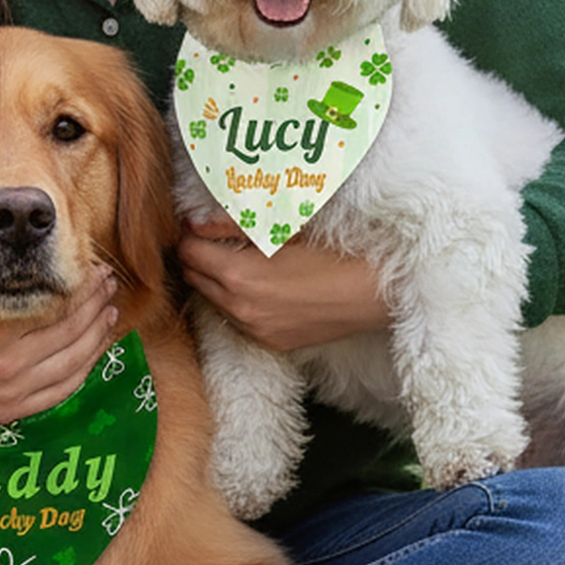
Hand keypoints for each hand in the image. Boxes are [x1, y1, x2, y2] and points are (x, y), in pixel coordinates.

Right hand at [0, 272, 118, 431]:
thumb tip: (21, 240)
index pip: (56, 303)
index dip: (82, 283)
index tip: (95, 264)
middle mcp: (6, 365)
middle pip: (72, 331)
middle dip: (97, 303)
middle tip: (110, 281)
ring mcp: (10, 393)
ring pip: (74, 364)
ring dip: (99, 335)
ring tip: (110, 311)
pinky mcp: (8, 412)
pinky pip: (61, 392)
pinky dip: (84, 369)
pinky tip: (93, 349)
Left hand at [176, 213, 388, 352]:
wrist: (377, 292)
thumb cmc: (336, 250)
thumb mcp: (283, 227)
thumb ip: (232, 224)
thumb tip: (194, 222)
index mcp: (240, 276)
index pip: (188, 253)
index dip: (192, 233)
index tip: (202, 222)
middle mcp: (241, 309)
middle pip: (193, 277)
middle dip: (199, 256)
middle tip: (218, 237)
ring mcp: (256, 330)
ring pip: (212, 300)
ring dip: (216, 279)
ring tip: (241, 258)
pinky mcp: (272, 342)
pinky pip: (237, 318)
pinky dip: (238, 300)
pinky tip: (263, 283)